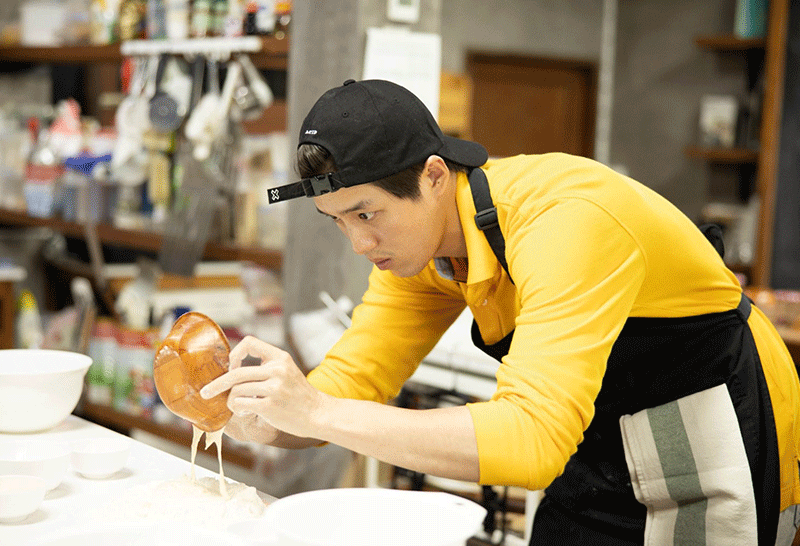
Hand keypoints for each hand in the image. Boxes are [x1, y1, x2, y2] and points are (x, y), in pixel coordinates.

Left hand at [200, 336, 326, 439]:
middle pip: (236, 372)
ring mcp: (274, 388)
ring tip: (240, 406)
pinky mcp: (270, 405)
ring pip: (236, 391)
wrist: (318, 413)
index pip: (249, 342)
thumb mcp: (287, 371)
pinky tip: (246, 412)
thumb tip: (232, 369)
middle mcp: (277, 370)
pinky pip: (241, 404)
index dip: (235, 354)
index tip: (231, 366)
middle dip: (217, 384)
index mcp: (280, 358)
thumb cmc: (298, 395)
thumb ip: (265, 367)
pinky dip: (238, 409)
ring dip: (232, 401)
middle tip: (205, 392)